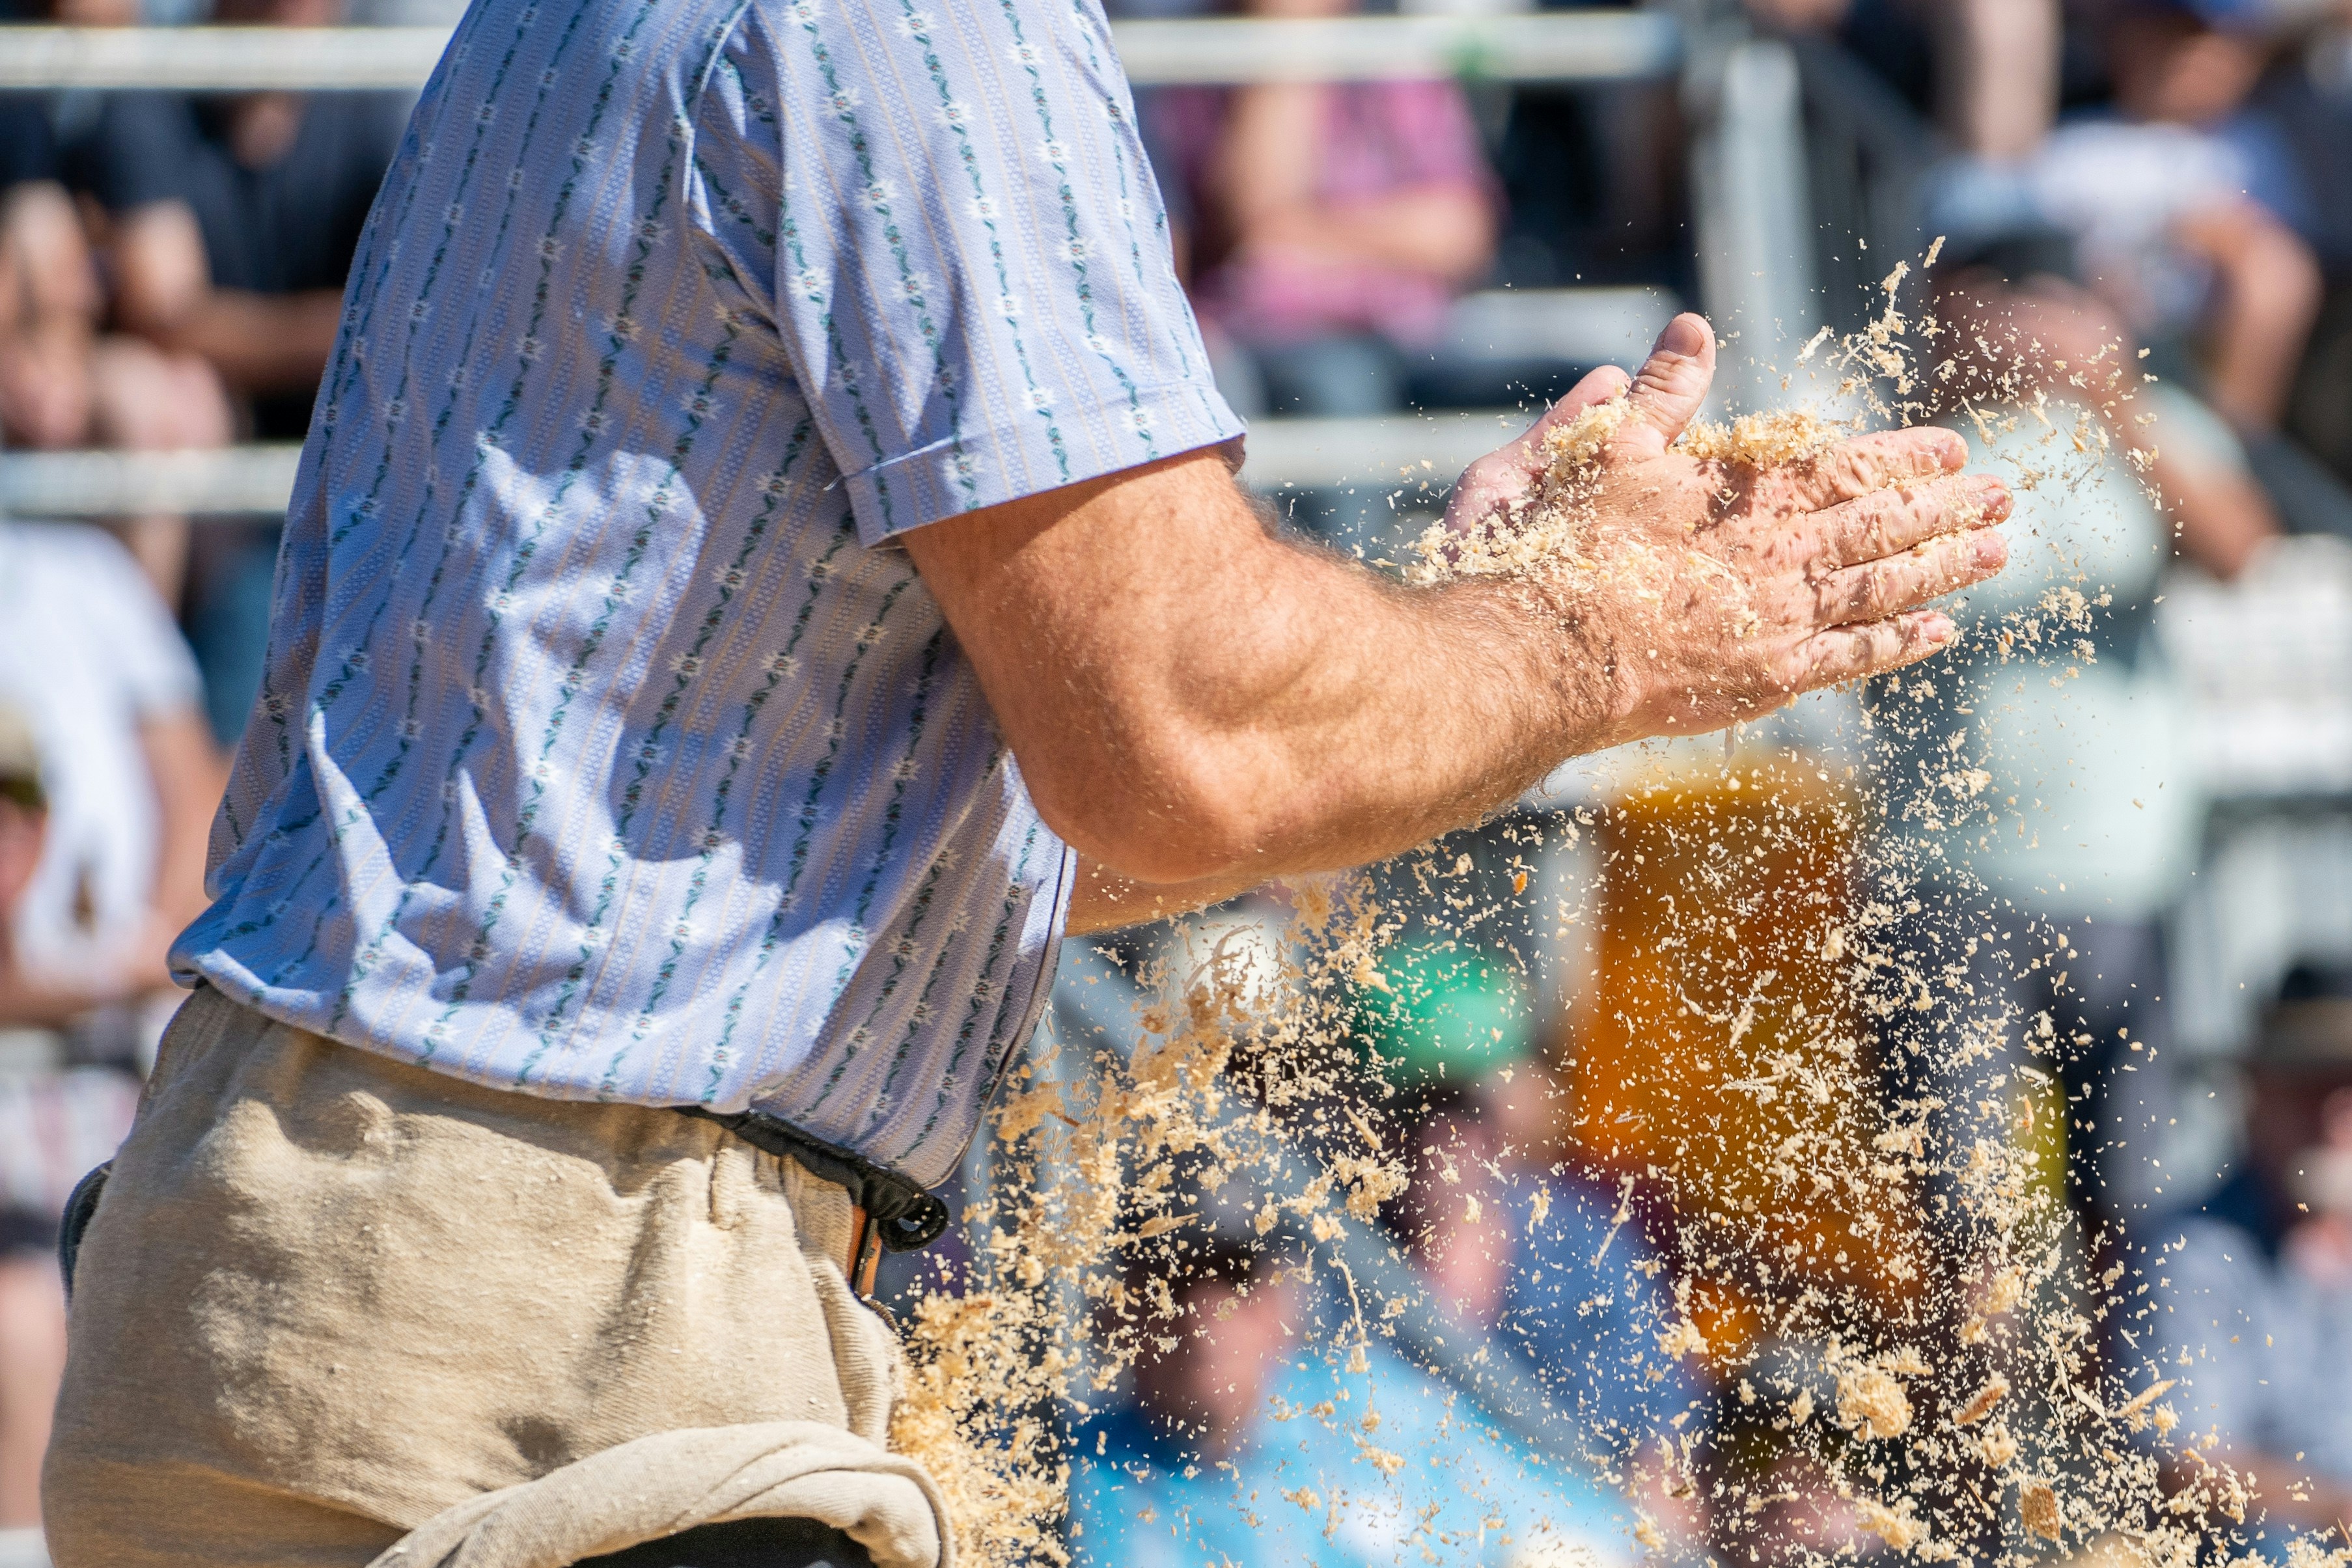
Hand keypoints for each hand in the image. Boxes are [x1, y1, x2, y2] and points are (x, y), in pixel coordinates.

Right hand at [1446, 314, 2009, 747]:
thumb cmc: (1562, 548)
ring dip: (1944, 569)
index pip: (1848, 465)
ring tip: (1995, 552)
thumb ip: (1660, 393)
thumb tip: (1692, 328)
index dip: (1905, 457)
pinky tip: (1938, 633)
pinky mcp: (1767, 680)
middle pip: (1884, 525)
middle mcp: (1782, 552)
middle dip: (1947, 508)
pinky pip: (1854, 659)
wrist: (1544, 652)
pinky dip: (1901, 644)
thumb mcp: (1603, 449)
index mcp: (1749, 491)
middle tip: (2003, 496)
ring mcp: (1783, 620)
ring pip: (1885, 588)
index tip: (1953, 447)